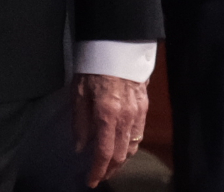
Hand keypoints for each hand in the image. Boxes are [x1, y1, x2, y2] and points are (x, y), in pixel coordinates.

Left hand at [73, 73, 146, 187]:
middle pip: (120, 155)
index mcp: (107, 114)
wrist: (118, 45)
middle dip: (109, 170)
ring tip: (109, 166)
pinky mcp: (144, 106)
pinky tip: (122, 148)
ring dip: (120, 161)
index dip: (97, 171)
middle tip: (98, 176)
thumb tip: (80, 148)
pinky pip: (139, 134)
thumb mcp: (78, 92)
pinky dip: (130, 146)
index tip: (90, 181)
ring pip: (132, 147)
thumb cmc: (93, 66)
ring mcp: (138, 112)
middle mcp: (126, 117)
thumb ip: (80, 122)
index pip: (104, 153)